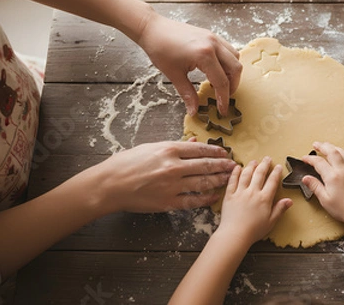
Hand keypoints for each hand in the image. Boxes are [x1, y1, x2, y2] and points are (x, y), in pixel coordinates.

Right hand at [94, 140, 237, 213]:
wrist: (109, 185)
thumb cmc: (126, 163)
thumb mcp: (150, 147)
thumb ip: (174, 146)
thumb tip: (194, 141)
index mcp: (168, 150)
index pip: (199, 149)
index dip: (215, 151)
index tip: (225, 153)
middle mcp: (173, 167)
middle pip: (205, 165)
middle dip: (222, 166)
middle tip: (234, 166)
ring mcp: (172, 186)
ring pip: (203, 183)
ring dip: (218, 181)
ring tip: (229, 179)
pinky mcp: (168, 202)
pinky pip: (193, 201)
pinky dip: (206, 199)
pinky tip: (214, 196)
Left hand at [136, 10, 241, 115]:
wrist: (153, 28)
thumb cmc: (160, 49)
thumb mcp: (174, 75)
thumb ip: (188, 94)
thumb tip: (194, 111)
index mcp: (204, 55)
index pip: (221, 81)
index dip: (224, 98)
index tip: (222, 110)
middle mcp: (213, 44)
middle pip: (235, 69)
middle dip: (232, 86)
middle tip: (223, 97)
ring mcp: (214, 37)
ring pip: (235, 57)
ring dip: (232, 73)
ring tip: (220, 83)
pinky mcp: (212, 34)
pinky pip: (228, 49)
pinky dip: (228, 61)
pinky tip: (216, 70)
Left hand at [217, 157, 291, 246]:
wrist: (235, 234)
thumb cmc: (254, 231)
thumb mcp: (271, 222)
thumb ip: (279, 209)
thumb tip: (289, 201)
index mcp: (264, 199)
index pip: (272, 181)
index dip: (276, 173)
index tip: (278, 166)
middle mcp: (252, 192)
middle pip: (259, 174)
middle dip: (264, 164)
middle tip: (267, 158)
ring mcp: (240, 193)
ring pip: (246, 175)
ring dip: (251, 166)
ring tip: (254, 161)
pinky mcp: (229, 195)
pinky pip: (232, 181)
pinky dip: (235, 173)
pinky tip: (237, 168)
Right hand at [302, 142, 343, 224]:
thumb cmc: (343, 209)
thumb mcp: (325, 199)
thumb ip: (315, 186)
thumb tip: (305, 178)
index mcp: (332, 177)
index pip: (318, 162)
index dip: (310, 159)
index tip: (304, 158)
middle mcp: (342, 170)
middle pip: (331, 152)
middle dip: (322, 146)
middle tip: (315, 144)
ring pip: (342, 152)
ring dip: (333, 147)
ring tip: (327, 146)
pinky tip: (341, 154)